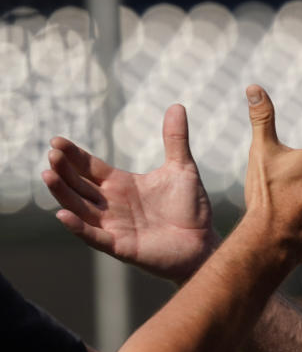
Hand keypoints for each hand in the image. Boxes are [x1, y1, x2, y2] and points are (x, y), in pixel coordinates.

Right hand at [43, 104, 217, 281]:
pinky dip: (78, 227)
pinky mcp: (120, 246)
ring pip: (79, 208)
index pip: (90, 167)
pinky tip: (63, 215)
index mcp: (122, 185)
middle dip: (64, 170)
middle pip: (79, 185)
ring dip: (63, 193)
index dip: (74, 155)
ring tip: (48, 175)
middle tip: (52, 154)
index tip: (57, 141)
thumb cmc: (191, 208)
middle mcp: (112, 204)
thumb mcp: (182, 168)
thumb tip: (177, 105)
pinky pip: (94, 237)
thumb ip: (175, 139)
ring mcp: (113, 225)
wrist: (204, 242)